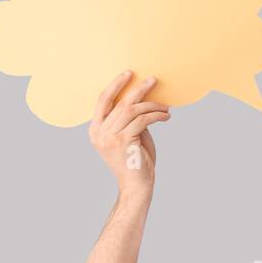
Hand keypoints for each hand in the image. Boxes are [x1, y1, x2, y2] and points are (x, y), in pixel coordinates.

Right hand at [88, 70, 170, 195]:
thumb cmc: (136, 163)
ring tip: (165, 105)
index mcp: (95, 130)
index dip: (116, 85)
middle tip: (153, 80)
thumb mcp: (129, 137)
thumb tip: (142, 99)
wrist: (136, 187)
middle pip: (119, 102)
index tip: (129, 74)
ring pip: (131, 110)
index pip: (103, 100)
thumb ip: (130, 120)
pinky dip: (156, 115)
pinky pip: (142, 120)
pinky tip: (166, 116)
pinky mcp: (123, 141)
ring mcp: (109, 137)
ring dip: (151, 104)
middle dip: (138, 89)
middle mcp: (99, 133)